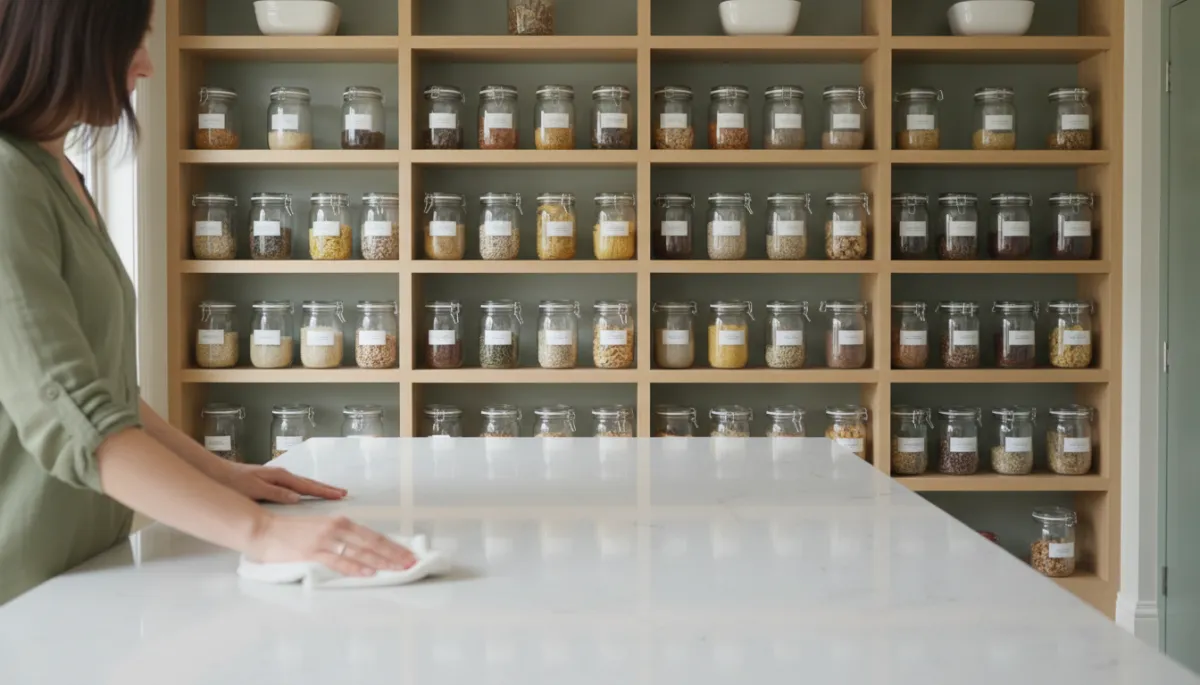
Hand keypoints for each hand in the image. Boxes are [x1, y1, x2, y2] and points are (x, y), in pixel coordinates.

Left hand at [219, 463, 346, 503]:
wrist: (216, 474)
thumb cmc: (234, 483)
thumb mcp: (255, 490)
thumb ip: (277, 494)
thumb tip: (298, 498)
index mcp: (280, 477)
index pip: (307, 487)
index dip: (324, 492)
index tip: (340, 495)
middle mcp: (281, 475)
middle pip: (308, 483)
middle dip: (326, 488)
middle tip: (343, 493)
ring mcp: (277, 477)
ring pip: (302, 484)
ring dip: (317, 488)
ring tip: (330, 492)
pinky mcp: (271, 480)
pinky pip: (295, 485)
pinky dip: (305, 489)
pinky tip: (306, 492)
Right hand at [249, 514, 416, 576]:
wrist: (263, 529)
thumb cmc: (290, 532)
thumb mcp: (321, 530)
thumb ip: (340, 538)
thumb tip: (363, 550)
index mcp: (340, 522)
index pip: (373, 536)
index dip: (393, 546)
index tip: (408, 555)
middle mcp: (337, 528)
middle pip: (372, 543)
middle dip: (394, 554)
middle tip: (412, 563)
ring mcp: (325, 540)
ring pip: (360, 552)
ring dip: (382, 561)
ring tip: (398, 569)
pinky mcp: (312, 552)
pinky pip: (339, 561)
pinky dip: (356, 567)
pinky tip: (369, 572)